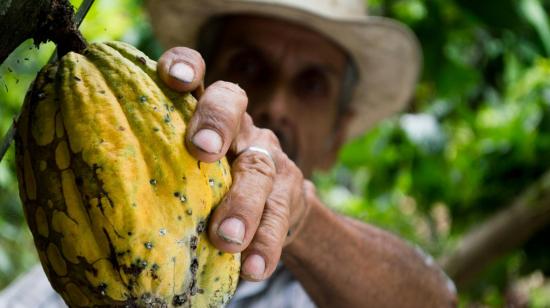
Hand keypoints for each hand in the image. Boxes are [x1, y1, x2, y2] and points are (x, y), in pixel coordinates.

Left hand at [158, 47, 311, 280]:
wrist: (271, 209)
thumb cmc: (208, 187)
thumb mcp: (184, 169)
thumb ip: (157, 166)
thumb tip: (85, 194)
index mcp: (205, 113)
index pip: (197, 74)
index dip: (186, 66)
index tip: (172, 78)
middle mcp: (239, 126)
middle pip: (232, 104)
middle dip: (216, 122)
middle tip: (201, 150)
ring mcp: (268, 156)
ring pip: (260, 169)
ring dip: (243, 203)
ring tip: (226, 238)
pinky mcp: (290, 192)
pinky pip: (280, 216)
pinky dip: (266, 243)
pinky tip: (253, 268)